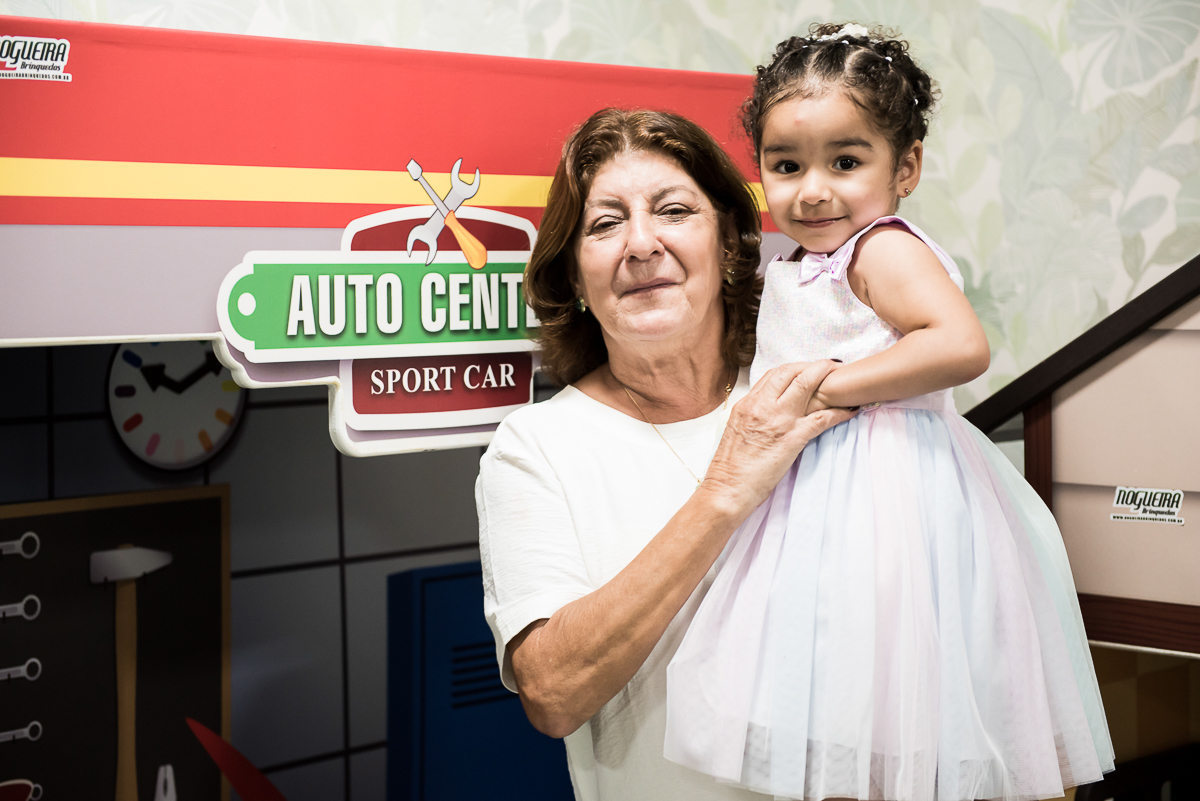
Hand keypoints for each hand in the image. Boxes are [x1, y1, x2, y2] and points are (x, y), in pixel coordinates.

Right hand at [701, 360, 856, 514]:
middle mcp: (762, 406)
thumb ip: (752, 415)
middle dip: (814, 365)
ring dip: (828, 377)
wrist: (727, 488)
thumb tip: (767, 411)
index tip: (807, 371)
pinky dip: (839, 411)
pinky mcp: (793, 438)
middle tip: (829, 368)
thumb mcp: (735, 430)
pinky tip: (850, 409)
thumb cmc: (730, 467)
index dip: (795, 368)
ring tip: (843, 380)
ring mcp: (778, 420)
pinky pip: (822, 418)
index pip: (774, 374)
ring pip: (807, 384)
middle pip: (791, 371)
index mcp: (747, 404)